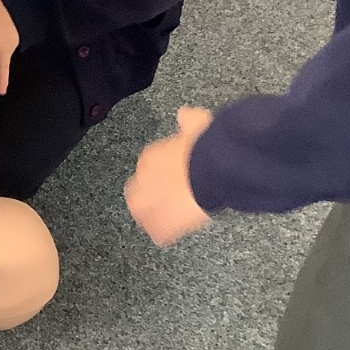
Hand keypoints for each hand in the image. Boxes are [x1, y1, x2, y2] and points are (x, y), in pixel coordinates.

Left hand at [124, 106, 213, 246]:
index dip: (158, 178)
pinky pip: (158, 233)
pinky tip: (171, 235)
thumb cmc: (207, 146)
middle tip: (164, 204)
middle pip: (137, 194)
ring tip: (165, 223)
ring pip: (143, 216)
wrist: (213, 169)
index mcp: (150, 158)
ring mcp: (150, 204)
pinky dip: (164, 234)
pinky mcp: (162, 224)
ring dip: (153, 219)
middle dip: (147, 199)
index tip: (170, 181)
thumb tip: (184, 114)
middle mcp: (144, 180)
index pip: (146, 170)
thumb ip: (188, 121)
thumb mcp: (197, 126)